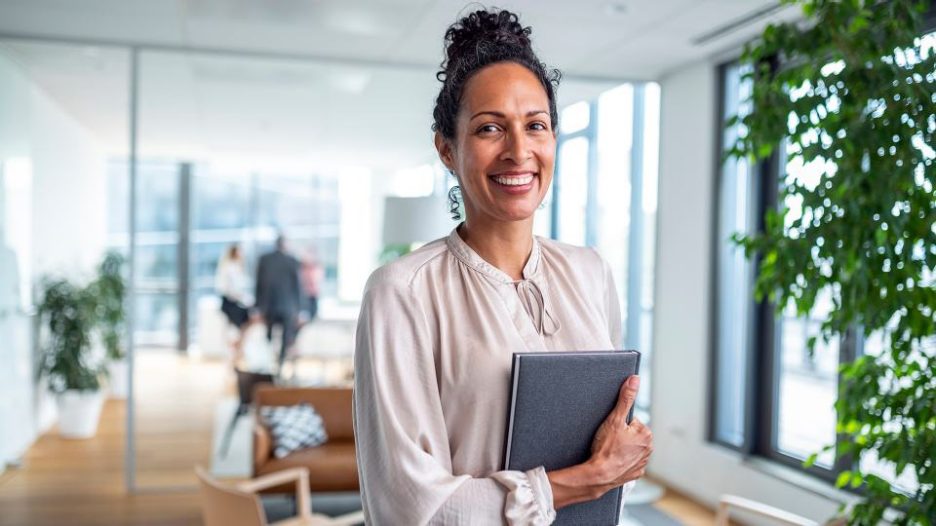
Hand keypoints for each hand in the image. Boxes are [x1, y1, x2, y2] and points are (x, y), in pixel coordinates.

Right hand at [547, 375, 653, 508]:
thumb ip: (625, 398)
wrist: (599, 474)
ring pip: (631, 448)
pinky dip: (622, 461)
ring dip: (622, 448)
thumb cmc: (606, 447)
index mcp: (646, 433)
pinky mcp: (636, 473)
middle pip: (632, 434)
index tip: (612, 432)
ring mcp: (643, 462)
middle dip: (622, 436)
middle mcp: (649, 448)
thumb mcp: (614, 419)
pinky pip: (629, 462)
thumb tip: (634, 380)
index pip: (631, 421)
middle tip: (609, 441)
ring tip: (610, 451)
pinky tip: (613, 460)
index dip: (619, 424)